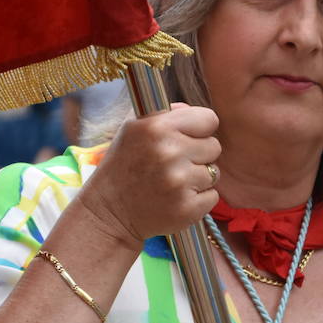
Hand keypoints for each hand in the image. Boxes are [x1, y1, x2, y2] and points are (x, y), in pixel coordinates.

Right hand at [78, 103, 220, 249]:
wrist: (108, 212)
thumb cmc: (122, 166)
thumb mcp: (133, 129)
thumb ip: (165, 114)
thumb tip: (192, 110)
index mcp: (156, 127)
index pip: (208, 119)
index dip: (200, 129)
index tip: (187, 138)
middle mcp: (169, 152)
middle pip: (214, 146)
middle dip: (198, 155)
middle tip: (173, 164)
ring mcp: (179, 182)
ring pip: (213, 172)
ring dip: (197, 178)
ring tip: (171, 182)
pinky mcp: (187, 208)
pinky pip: (212, 196)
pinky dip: (198, 199)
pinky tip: (174, 199)